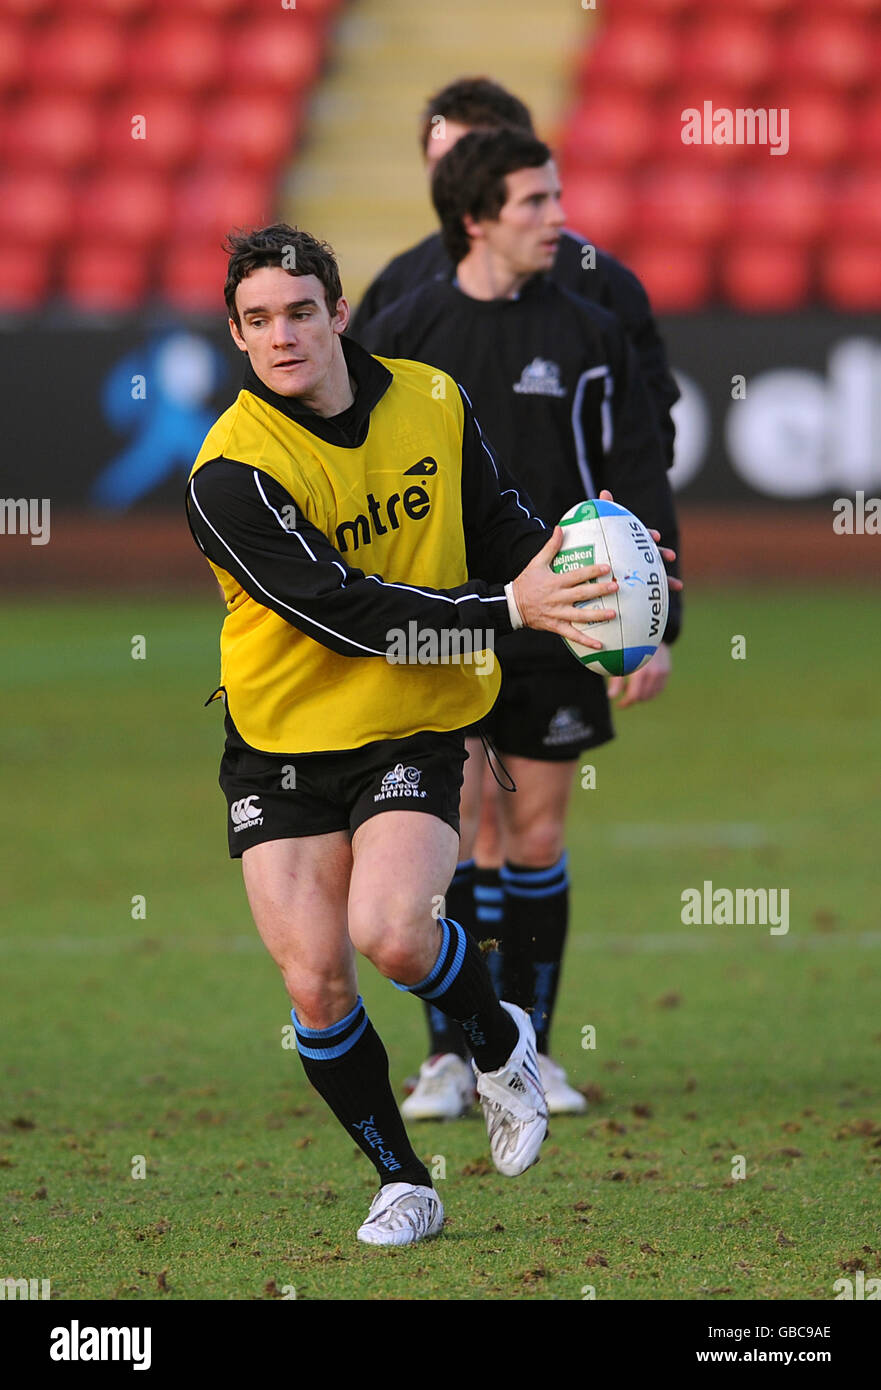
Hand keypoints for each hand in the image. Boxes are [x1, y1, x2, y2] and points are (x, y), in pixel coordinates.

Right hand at [511, 527, 617, 649]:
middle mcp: (558, 598)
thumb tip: (560, 528)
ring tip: (613, 614)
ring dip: (597, 615)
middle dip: (599, 591)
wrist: (512, 606)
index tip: (607, 568)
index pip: (576, 576)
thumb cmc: (526, 582)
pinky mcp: (556, 626)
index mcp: (555, 582)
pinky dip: (585, 640)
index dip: (592, 571)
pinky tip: (599, 644)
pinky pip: (572, 635)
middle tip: (616, 588)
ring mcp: (557, 614)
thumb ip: (550, 547)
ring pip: (580, 616)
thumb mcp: (537, 563)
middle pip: (581, 595)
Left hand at [597, 490, 683, 593]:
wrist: (587, 580)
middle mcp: (634, 559)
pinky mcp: (633, 592)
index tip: (654, 536)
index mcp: (627, 546)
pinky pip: (644, 598)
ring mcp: (636, 575)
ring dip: (667, 581)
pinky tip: (659, 609)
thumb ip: (600, 515)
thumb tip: (604, 493)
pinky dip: (652, 603)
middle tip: (670, 556)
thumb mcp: (591, 535)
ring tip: (678, 585)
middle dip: (663, 556)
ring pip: (654, 578)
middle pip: (652, 556)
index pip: (640, 538)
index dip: (648, 535)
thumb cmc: (591, 554)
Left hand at [608, 641, 671, 707]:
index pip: (634, 695)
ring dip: (642, 695)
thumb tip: (611, 696)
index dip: (626, 702)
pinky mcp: (667, 671)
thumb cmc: (628, 645)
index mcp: (640, 672)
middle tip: (625, 694)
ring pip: (651, 694)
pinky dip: (650, 690)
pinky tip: (642, 684)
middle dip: (633, 699)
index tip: (619, 704)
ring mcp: (662, 672)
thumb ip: (616, 680)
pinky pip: (659, 688)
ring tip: (633, 687)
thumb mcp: (619, 661)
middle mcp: (653, 673)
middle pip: (643, 697)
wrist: (647, 631)